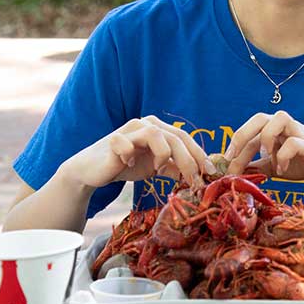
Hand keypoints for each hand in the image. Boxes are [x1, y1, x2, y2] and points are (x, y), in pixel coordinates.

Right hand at [59, 116, 213, 189]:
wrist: (93, 171)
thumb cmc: (126, 165)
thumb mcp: (156, 167)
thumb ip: (175, 167)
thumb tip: (200, 175)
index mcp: (159, 128)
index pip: (185, 138)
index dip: (200, 155)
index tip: (211, 173)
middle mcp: (147, 124)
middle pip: (176, 137)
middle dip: (189, 160)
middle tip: (195, 179)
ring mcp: (130, 129)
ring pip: (156, 135)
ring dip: (163, 154)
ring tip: (158, 169)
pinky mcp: (113, 139)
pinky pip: (126, 143)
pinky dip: (131, 155)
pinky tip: (129, 164)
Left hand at [223, 110, 303, 193]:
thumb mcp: (276, 166)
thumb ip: (258, 166)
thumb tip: (233, 173)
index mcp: (274, 130)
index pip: (249, 132)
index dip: (233, 146)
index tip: (224, 166)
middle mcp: (284, 126)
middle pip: (259, 118)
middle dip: (241, 136)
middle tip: (232, 159)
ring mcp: (298, 132)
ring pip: (276, 119)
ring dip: (265, 139)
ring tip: (265, 159)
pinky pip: (292, 142)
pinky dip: (283, 157)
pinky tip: (282, 170)